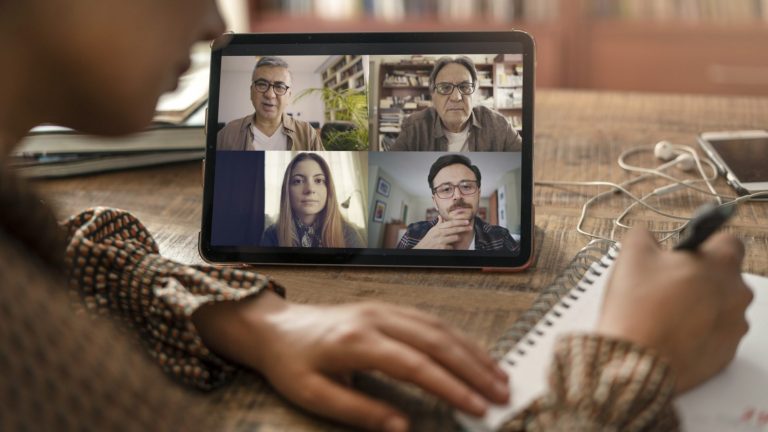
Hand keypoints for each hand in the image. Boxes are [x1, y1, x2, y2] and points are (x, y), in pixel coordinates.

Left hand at [193, 291, 508, 430]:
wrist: (273, 327)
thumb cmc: (290, 364)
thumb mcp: (314, 395)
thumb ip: (360, 411)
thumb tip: (403, 428)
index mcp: (357, 342)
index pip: (416, 365)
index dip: (450, 387)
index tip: (477, 407)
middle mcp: (376, 319)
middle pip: (437, 341)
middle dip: (473, 368)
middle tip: (502, 394)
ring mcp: (383, 309)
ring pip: (438, 326)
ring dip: (471, 350)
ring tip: (498, 375)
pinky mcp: (386, 309)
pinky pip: (429, 320)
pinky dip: (457, 337)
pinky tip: (472, 353)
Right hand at [413, 216, 471, 249]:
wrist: (421, 250)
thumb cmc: (427, 240)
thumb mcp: (432, 231)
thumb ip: (438, 224)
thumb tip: (440, 216)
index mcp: (437, 228)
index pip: (451, 223)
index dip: (460, 222)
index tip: (467, 221)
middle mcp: (439, 233)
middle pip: (455, 229)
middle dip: (464, 228)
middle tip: (470, 227)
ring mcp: (440, 240)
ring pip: (455, 237)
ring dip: (457, 239)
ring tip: (455, 239)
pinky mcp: (442, 247)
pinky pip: (451, 246)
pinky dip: (451, 247)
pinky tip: (447, 247)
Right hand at [597, 228, 752, 392]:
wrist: (635, 362)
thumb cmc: (637, 309)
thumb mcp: (631, 256)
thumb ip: (643, 235)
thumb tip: (646, 235)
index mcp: (720, 264)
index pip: (729, 240)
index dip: (704, 245)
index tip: (685, 253)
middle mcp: (737, 294)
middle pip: (723, 276)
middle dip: (698, 277)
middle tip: (665, 284)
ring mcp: (735, 327)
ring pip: (719, 306)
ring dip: (698, 305)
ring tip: (663, 313)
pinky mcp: (726, 354)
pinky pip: (714, 334)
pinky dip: (696, 332)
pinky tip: (668, 333)